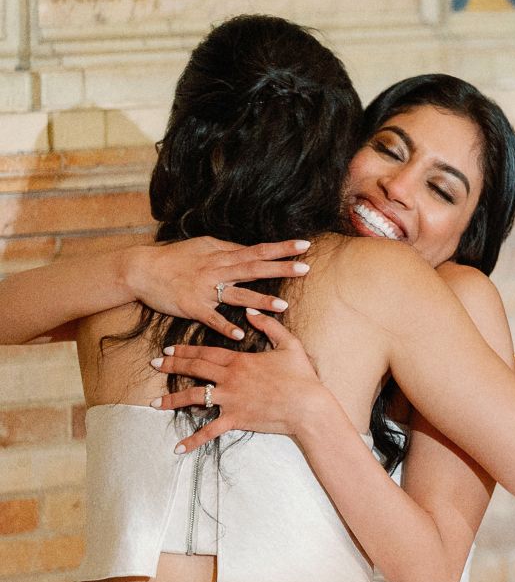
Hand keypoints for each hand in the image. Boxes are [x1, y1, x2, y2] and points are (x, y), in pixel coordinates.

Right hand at [122, 237, 311, 340]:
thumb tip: (252, 249)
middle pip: (253, 268)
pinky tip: (240, 336)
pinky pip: (211, 318)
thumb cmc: (174, 258)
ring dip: (260, 300)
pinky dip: (225, 327)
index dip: (281, 248)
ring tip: (283, 305)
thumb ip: (228, 249)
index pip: (257, 250)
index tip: (305, 245)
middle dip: (280, 268)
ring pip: (237, 294)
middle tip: (305, 268)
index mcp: (221, 256)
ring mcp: (205, 289)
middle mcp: (216, 271)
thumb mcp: (203, 246)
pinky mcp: (192, 307)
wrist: (141, 270)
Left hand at [150, 311, 328, 451]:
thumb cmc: (302, 376)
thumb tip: (251, 311)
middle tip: (154, 364)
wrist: (309, 406)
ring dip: (171, 400)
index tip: (169, 350)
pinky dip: (193, 440)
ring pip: (194, 397)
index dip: (185, 350)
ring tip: (154, 402)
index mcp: (240, 361)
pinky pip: (209, 431)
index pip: (205, 352)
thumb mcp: (289, 344)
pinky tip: (177, 448)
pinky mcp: (236, 420)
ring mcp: (230, 400)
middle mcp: (229, 379)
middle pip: (194, 369)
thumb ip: (269, 325)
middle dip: (171, 366)